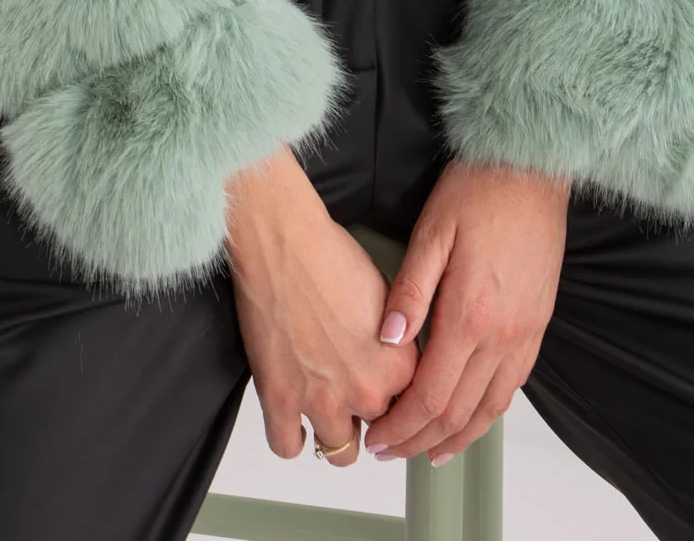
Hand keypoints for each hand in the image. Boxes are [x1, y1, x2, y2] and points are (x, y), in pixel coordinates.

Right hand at [225, 146, 418, 468]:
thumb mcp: (388, 293)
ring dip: (335, 434)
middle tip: (353, 391)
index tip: (389, 392)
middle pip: (378, 428)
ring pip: (340, 453)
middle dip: (367, 413)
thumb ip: (399, 337)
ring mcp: (321, 400)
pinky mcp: (280, 400)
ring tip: (328, 413)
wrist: (282, 240)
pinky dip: (290, 438)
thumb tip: (396, 355)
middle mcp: (365, 390)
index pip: (413, 406)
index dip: (399, 396)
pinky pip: (288, 447)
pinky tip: (293, 420)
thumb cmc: (329, 253)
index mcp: (398, 365)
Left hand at [362, 159, 569, 465]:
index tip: (379, 438)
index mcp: (470, 314)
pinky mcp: (539, 323)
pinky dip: (489, 412)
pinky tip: (472, 416)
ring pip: (491, 408)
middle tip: (392, 451)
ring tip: (428, 450)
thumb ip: (409, 292)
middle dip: (421, 439)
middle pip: (459, 412)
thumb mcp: (430, 233)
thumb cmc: (479, 190)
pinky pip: (514, 385)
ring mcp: (526, 332)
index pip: (431, 395)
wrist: (531, 166)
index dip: (402, 425)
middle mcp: (503, 333)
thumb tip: (387, 340)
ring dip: (457, 437)